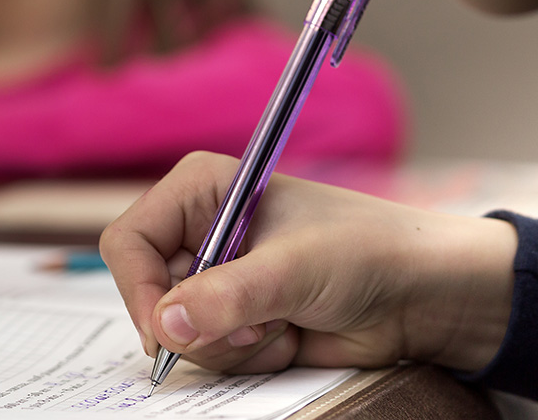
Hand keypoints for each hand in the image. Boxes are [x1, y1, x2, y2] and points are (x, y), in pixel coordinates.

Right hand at [100, 152, 516, 375]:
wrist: (416, 292)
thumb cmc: (361, 250)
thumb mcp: (291, 268)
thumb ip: (225, 296)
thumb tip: (164, 326)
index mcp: (199, 190)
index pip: (130, 241)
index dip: (139, 288)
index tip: (167, 333)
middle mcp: (199, 229)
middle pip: (149, 294)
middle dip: (201, 324)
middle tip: (256, 322)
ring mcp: (216, 275)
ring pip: (178, 332)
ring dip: (231, 344)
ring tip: (282, 321)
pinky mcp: (235, 314)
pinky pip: (210, 352)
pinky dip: (247, 356)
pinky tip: (288, 333)